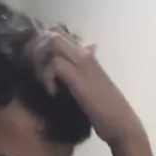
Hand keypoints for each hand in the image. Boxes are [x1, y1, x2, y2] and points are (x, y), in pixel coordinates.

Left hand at [33, 28, 143, 146]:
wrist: (121, 124)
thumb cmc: (107, 111)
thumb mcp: (90, 87)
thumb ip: (80, 73)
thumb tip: (74, 66)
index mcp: (86, 55)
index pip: (59, 32)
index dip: (42, 43)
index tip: (37, 64)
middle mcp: (84, 53)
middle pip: (53, 32)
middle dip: (37, 49)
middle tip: (35, 71)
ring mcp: (82, 64)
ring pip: (52, 42)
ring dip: (40, 60)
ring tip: (43, 81)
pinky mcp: (79, 78)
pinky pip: (55, 64)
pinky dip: (47, 77)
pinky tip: (51, 93)